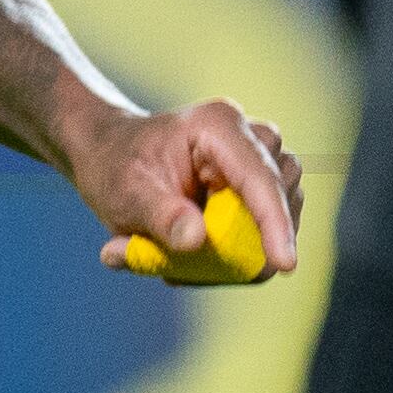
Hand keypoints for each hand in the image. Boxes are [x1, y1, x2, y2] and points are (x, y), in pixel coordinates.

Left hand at [65, 96, 303, 282]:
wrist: (108, 158)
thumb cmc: (114, 170)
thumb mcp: (125, 194)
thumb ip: (160, 217)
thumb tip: (196, 239)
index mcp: (216, 126)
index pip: (260, 178)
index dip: (276, 223)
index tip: (284, 263)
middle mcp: (247, 136)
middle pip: (281, 193)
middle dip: (255, 238)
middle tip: (197, 266)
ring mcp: (257, 158)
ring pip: (281, 210)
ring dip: (246, 244)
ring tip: (183, 256)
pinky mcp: (257, 183)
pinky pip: (267, 224)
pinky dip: (238, 247)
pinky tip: (193, 248)